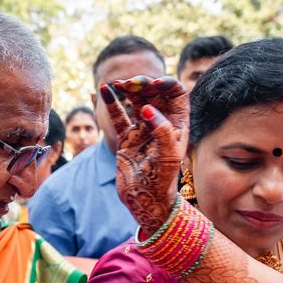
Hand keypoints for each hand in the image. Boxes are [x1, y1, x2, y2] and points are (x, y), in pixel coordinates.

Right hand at [99, 76, 188, 234]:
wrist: (145, 199)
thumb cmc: (162, 180)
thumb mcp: (167, 156)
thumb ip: (161, 131)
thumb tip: (147, 109)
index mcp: (177, 125)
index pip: (176, 95)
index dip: (167, 85)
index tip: (155, 84)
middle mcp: (161, 123)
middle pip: (154, 94)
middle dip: (143, 84)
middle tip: (130, 84)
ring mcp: (143, 130)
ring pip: (137, 101)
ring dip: (128, 89)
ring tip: (117, 83)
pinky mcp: (127, 138)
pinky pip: (119, 116)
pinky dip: (112, 103)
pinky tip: (105, 90)